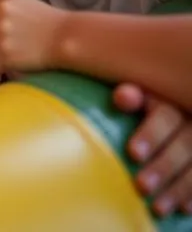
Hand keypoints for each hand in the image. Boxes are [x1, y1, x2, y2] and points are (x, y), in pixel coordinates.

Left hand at [114, 83, 191, 216]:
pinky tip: (183, 210)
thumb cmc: (145, 105)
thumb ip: (132, 95)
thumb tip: (122, 97)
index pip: (166, 117)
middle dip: (163, 168)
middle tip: (141, 186)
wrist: (172, 119)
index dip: (150, 135)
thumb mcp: (141, 95)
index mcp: (175, 103)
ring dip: (178, 190)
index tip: (133, 154)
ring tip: (157, 208)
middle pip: (184, 147)